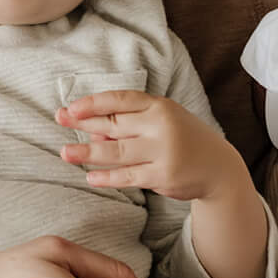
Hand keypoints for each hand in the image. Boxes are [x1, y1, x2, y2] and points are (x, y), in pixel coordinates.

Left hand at [58, 91, 251, 204]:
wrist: (218, 168)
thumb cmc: (183, 140)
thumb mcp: (162, 123)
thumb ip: (131, 124)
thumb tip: (93, 129)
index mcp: (160, 106)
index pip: (121, 100)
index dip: (94, 102)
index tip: (71, 107)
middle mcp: (162, 126)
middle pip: (114, 124)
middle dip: (84, 123)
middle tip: (59, 120)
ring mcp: (163, 151)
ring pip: (117, 152)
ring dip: (87, 152)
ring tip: (65, 152)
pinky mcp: (163, 176)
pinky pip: (128, 177)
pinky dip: (107, 177)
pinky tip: (90, 177)